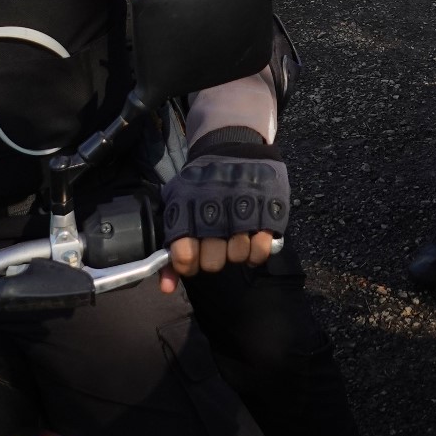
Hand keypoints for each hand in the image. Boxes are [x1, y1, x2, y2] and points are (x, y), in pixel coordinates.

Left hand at [158, 145, 287, 287]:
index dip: (187, 265)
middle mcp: (214, 210)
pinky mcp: (268, 209)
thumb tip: (166, 289)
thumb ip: (170, 249)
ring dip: (234, 254)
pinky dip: (256, 252)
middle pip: (212, 262)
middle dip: (212, 260)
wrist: (233, 146)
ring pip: (237, 257)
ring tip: (233, 241)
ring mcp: (243, 209)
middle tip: (215, 247)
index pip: (184, 255)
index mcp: (187, 208)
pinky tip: (251, 241)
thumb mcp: (177, 206)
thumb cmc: (201, 184)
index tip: (191, 259)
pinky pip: (261, 249)